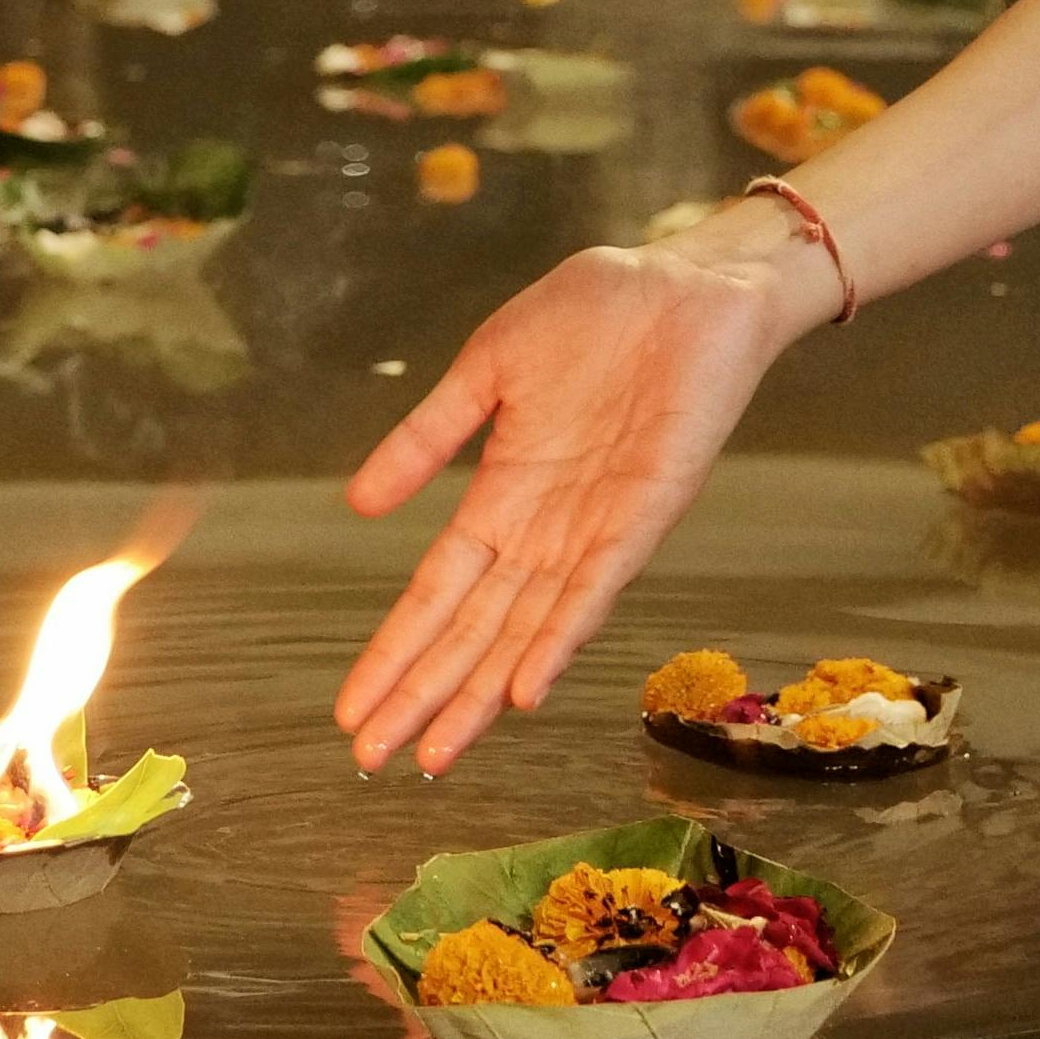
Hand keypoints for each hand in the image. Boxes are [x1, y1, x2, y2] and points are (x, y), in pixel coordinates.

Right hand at [335, 225, 815, 771]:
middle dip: (423, 695)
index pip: (438, 591)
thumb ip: (427, 439)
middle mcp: (546, 530)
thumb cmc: (596, 314)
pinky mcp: (647, 512)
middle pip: (473, 631)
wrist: (688, 277)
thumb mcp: (488, 370)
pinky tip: (524, 690)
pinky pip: (597, 589)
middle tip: (372, 760)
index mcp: (503, 494)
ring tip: (434, 755)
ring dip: (479, 694)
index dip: (395, 650)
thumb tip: (358, 505)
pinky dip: (560, 641)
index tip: (351, 709)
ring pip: (527, 631)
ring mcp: (596, 529)